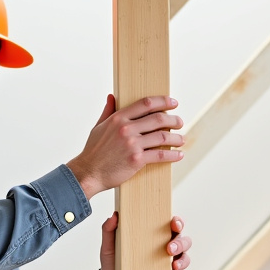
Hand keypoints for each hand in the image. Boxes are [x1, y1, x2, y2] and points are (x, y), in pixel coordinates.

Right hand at [67, 94, 183, 198]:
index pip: (146, 103)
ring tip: (181, 139)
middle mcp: (126, 129)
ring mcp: (132, 144)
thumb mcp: (99, 127)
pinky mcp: (137, 160)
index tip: (173, 102)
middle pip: (158, 119)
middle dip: (174, 120)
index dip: (163, 101)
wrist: (88, 173)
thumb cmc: (93, 151)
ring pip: (163, 137)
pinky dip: (173, 155)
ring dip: (176, 138)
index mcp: (118, 118)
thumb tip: (112, 96)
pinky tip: (179, 155)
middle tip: (179, 122)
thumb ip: (108, 111)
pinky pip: (160, 155)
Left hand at [95, 214, 191, 269]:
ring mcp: (167, 260)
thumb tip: (114, 215)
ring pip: (184, 256)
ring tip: (173, 265)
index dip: (177, 222)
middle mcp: (164, 244)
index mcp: (153, 233)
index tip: (174, 223)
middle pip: (182, 239)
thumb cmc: (113, 261)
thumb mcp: (108, 245)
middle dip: (180, 243)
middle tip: (169, 249)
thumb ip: (109, 229)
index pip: (171, 224)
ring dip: (182, 259)